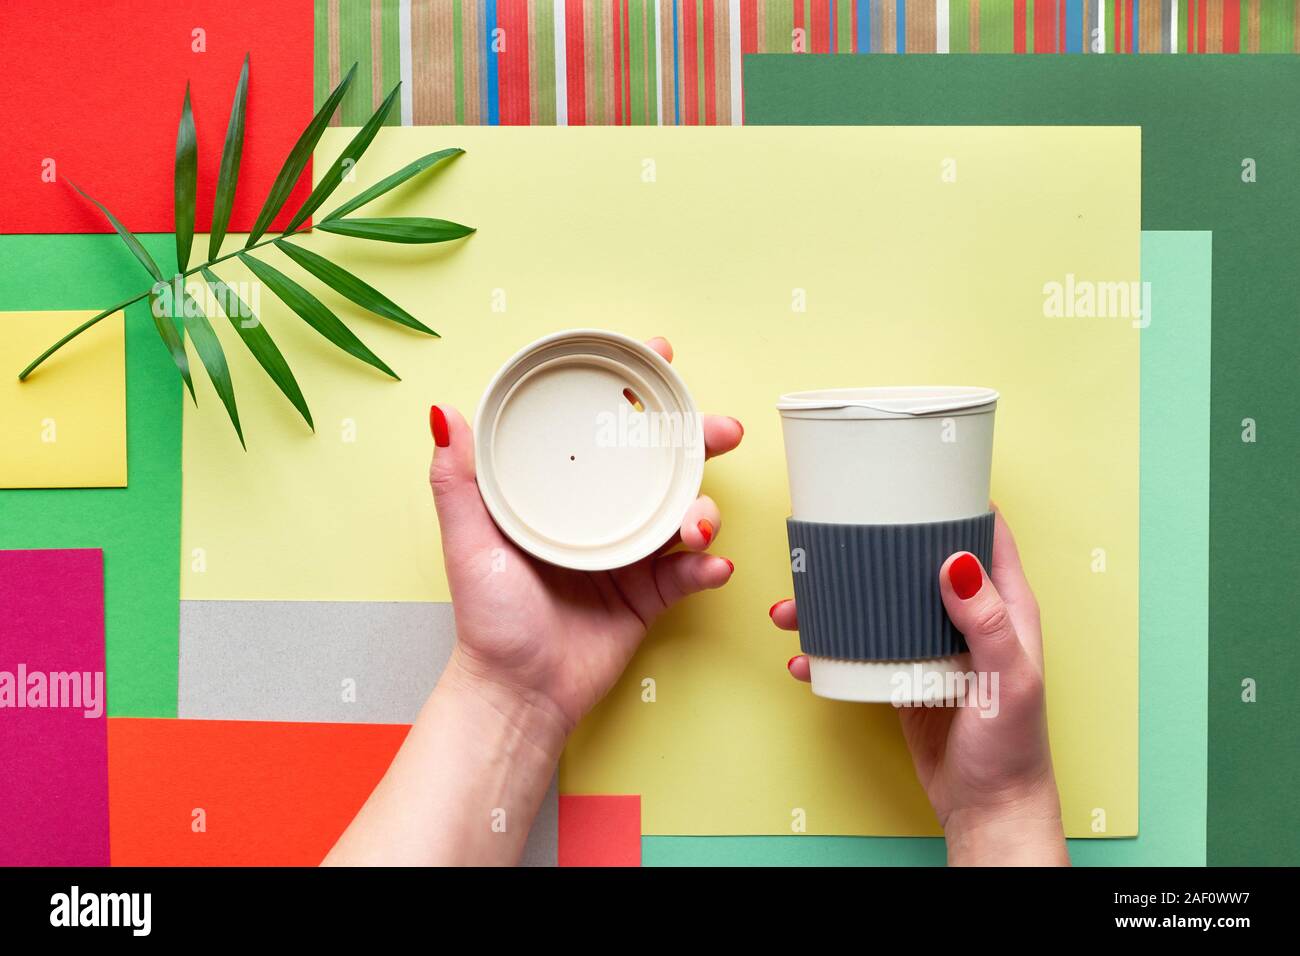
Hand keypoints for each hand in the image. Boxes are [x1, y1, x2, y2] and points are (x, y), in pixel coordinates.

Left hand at [430, 336, 742, 736]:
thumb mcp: (468, 543)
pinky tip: (712, 565)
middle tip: (719, 430)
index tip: (658, 356)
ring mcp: (629, 556)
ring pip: (682, 514)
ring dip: (704, 509)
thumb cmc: (488, 621)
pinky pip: (690, 573)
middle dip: (696, 441)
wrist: (519, 695)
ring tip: (700, 523)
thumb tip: (442, 412)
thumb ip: (456, 482)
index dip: (631, 392)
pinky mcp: (651, 597)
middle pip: (657, 464)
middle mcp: (598, 517)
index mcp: (558, 495)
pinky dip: (707, 566)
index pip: (597, 430)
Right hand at [773, 508, 1068, 865]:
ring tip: (795, 604)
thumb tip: (953, 560)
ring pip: (878, 602)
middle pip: (915, 561)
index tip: (914, 476)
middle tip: (831, 533)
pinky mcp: (902, 674)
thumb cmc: (1013, 746)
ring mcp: (929, 644)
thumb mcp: (1008, 679)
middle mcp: (963, 616)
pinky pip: (861, 648)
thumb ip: (984, 621)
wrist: (988, 808)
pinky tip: (805, 653)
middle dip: (873, 545)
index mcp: (1002, 605)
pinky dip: (829, 647)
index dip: (954, 499)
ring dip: (835, 599)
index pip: (983, 533)